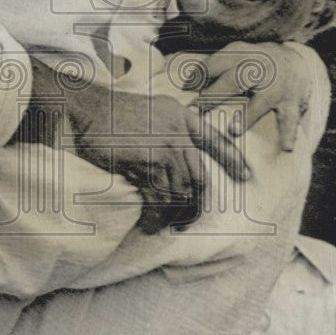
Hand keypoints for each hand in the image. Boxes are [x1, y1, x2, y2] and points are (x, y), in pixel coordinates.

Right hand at [22, 59, 248, 233]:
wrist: (89, 107)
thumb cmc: (116, 113)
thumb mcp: (154, 111)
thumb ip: (172, 129)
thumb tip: (180, 161)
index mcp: (182, 118)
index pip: (215, 140)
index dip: (233, 159)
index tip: (246, 176)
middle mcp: (178, 132)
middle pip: (200, 176)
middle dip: (197, 205)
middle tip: (187, 221)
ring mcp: (164, 147)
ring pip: (181, 190)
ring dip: (174, 214)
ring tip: (165, 227)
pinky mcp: (147, 161)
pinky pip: (159, 196)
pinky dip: (156, 215)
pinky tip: (151, 224)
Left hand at [191, 41, 317, 151]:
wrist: (298, 63)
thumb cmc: (257, 63)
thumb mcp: (238, 55)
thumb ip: (217, 66)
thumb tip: (185, 85)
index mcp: (243, 54)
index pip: (217, 63)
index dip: (198, 75)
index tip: (183, 89)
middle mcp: (260, 68)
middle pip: (234, 81)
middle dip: (214, 95)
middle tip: (196, 109)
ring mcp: (277, 86)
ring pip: (261, 102)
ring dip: (247, 116)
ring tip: (233, 131)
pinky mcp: (291, 102)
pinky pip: (290, 118)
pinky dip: (289, 133)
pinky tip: (285, 147)